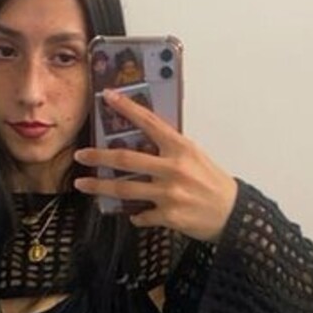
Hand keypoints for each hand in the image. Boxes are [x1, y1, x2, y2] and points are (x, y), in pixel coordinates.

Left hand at [74, 91, 237, 241]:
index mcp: (181, 148)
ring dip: (100, 187)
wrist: (233, 213)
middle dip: (98, 156)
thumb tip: (142, 142)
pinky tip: (135, 214)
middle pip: (126, 159)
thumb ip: (169, 149)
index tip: (107, 97)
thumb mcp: (195, 156)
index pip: (150, 123)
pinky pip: (141, 215)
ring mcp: (170, 193)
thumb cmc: (212, 182)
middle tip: (80, 155)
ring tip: (82, 184)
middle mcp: (173, 168)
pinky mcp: (169, 215)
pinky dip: (136, 215)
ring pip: (125, 189)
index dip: (127, 108)